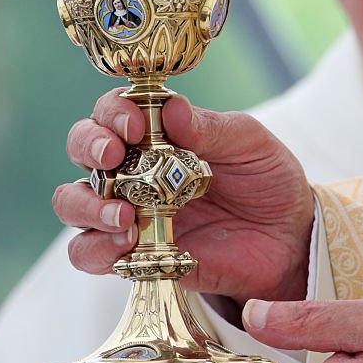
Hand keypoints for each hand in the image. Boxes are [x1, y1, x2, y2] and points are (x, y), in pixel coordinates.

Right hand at [53, 88, 314, 304]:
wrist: (289, 238)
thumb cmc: (267, 180)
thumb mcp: (250, 145)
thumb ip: (212, 129)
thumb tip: (171, 108)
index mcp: (158, 134)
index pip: (114, 111)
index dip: (113, 112)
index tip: (134, 125)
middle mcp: (133, 169)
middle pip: (82, 149)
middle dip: (89, 147)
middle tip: (114, 157)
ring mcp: (130, 212)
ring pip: (73, 203)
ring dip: (87, 204)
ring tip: (124, 214)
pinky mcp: (134, 254)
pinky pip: (91, 254)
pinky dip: (96, 249)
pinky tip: (124, 245)